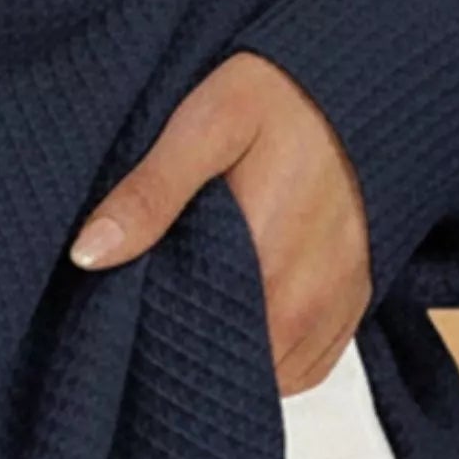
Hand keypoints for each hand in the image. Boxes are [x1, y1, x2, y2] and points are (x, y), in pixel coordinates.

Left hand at [68, 52, 372, 394]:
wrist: (371, 85)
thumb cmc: (284, 97)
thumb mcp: (206, 124)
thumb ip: (150, 192)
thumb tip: (88, 254)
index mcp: (264, 265)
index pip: (193, 348)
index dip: (154, 339)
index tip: (129, 309)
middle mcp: (307, 303)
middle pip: (228, 365)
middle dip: (189, 345)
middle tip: (159, 297)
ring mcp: (336, 311)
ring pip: (266, 373)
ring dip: (231, 350)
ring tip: (200, 299)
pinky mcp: (354, 308)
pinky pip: (304, 366)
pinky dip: (271, 352)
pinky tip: (243, 309)